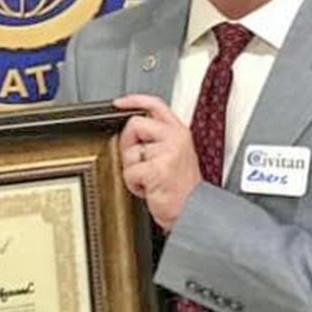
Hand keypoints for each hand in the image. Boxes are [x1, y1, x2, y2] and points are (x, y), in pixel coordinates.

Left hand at [113, 94, 202, 230]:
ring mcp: (167, 152)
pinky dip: (133, 184)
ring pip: (130, 152)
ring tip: (149, 179)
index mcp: (179, 132)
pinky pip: (130, 172)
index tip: (118, 103)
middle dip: (127, 143)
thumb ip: (158, 139)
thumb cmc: (181, 188)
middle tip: (137, 161)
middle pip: (134, 124)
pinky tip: (148, 189)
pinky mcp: (156, 169)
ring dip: (133, 169)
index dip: (134, 100)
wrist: (193, 211)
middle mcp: (175, 138)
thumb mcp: (175, 155)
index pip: (155, 105)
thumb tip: (131, 133)